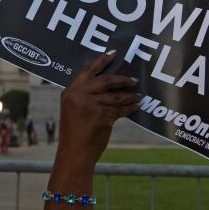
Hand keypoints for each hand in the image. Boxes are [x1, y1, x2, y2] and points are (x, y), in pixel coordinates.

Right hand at [39, 51, 139, 209]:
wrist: (74, 155)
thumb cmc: (75, 136)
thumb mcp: (73, 112)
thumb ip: (85, 98)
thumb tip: (109, 89)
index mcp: (69, 92)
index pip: (87, 71)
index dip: (101, 62)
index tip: (113, 54)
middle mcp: (78, 95)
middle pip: (105, 81)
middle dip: (122, 79)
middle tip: (134, 79)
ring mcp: (89, 105)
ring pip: (115, 96)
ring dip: (130, 96)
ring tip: (139, 95)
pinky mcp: (101, 115)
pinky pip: (120, 109)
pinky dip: (129, 108)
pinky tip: (136, 106)